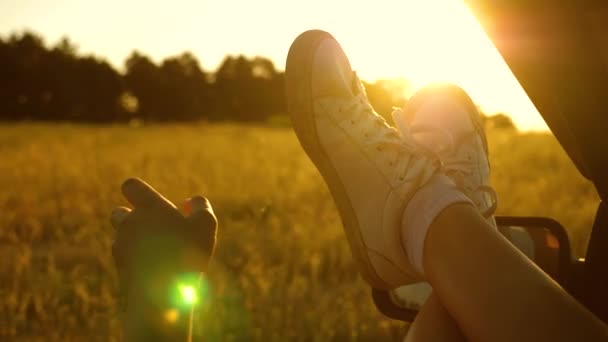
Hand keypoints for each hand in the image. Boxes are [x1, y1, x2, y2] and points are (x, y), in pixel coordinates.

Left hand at [110, 178, 216, 340]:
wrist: (161, 295)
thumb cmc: (187, 253)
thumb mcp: (205, 224)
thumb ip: (200, 206)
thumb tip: (190, 201)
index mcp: (148, 207)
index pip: (131, 186)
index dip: (139, 191)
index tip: (152, 200)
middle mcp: (128, 224)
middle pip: (119, 213)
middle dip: (133, 218)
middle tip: (157, 229)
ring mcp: (120, 247)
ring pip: (121, 237)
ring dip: (134, 241)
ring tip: (158, 252)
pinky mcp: (119, 269)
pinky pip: (124, 260)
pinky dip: (136, 262)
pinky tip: (155, 271)